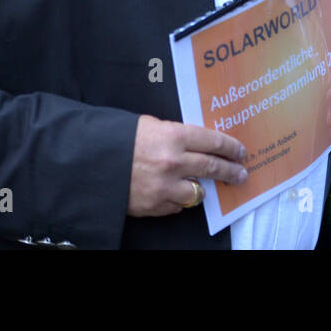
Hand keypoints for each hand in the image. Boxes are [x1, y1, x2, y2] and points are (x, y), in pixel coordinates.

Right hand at [127, 115, 247, 216]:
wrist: (89, 162)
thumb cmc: (120, 139)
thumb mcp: (151, 125)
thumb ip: (176, 134)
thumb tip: (197, 142)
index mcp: (174, 136)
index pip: (214, 142)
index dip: (231, 147)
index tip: (241, 152)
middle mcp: (174, 162)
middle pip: (212, 167)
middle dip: (231, 171)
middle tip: (241, 174)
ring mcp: (165, 186)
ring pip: (198, 192)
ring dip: (203, 189)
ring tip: (207, 187)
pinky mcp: (154, 205)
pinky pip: (177, 205)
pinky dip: (178, 200)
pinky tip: (176, 193)